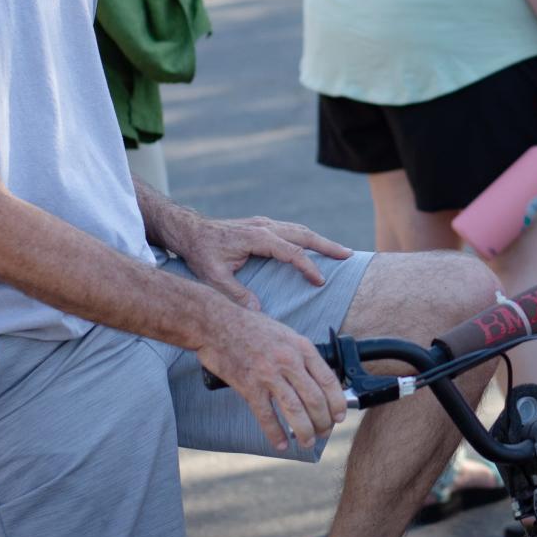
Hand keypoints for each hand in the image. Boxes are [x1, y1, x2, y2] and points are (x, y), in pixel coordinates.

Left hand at [176, 215, 351, 311]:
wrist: (189, 230)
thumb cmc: (201, 252)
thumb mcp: (214, 276)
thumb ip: (235, 294)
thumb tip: (258, 312)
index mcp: (258, 237)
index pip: (291, 252)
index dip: (307, 267)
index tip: (320, 281)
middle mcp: (265, 227)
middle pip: (304, 235)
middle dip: (327, 245)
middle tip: (348, 255)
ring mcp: (264, 224)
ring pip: (299, 230)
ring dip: (319, 240)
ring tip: (338, 251)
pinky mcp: (262, 226)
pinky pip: (291, 230)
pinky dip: (306, 238)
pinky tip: (312, 246)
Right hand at [198, 305, 346, 450]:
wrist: (218, 323)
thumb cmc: (252, 327)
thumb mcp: (286, 334)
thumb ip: (301, 355)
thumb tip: (317, 380)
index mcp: (301, 347)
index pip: (328, 380)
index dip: (337, 402)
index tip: (340, 416)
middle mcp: (289, 361)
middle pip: (315, 399)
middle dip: (323, 422)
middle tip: (324, 432)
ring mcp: (269, 374)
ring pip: (295, 410)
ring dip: (305, 431)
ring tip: (308, 442)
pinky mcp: (249, 386)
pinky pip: (266, 415)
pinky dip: (275, 433)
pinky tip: (281, 443)